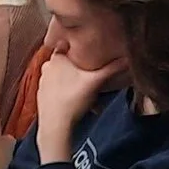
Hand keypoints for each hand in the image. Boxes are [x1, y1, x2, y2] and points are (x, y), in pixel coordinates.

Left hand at [35, 47, 126, 163]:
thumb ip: (112, 69)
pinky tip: (74, 99)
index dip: (76, 45)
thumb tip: (127, 58)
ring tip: (83, 86)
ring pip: (59, 75)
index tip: (86, 49)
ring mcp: (42, 81)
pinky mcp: (41, 94)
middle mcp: (46, 66)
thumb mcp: (96, 82)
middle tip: (88, 70)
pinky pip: (55, 87)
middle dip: (75, 64)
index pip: (65, 44)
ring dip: (69, 79)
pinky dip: (63, 90)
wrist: (56, 124)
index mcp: (56, 58)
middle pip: (64, 60)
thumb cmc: (74, 98)